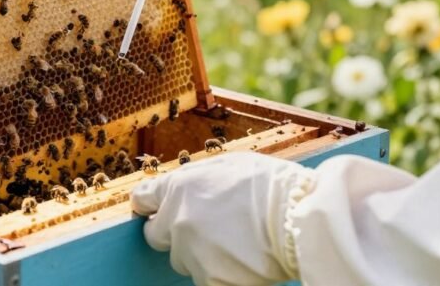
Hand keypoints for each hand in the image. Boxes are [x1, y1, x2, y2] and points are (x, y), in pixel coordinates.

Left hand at [131, 151, 315, 285]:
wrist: (297, 215)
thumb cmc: (271, 185)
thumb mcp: (228, 165)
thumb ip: (198, 181)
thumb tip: (190, 191)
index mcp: (178, 187)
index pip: (143, 198)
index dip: (149, 206)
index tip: (152, 210)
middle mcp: (176, 221)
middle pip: (156, 236)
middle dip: (174, 234)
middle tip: (205, 232)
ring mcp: (190, 253)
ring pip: (185, 262)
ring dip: (203, 257)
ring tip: (237, 246)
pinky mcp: (209, 280)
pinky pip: (208, 281)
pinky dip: (224, 276)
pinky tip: (245, 264)